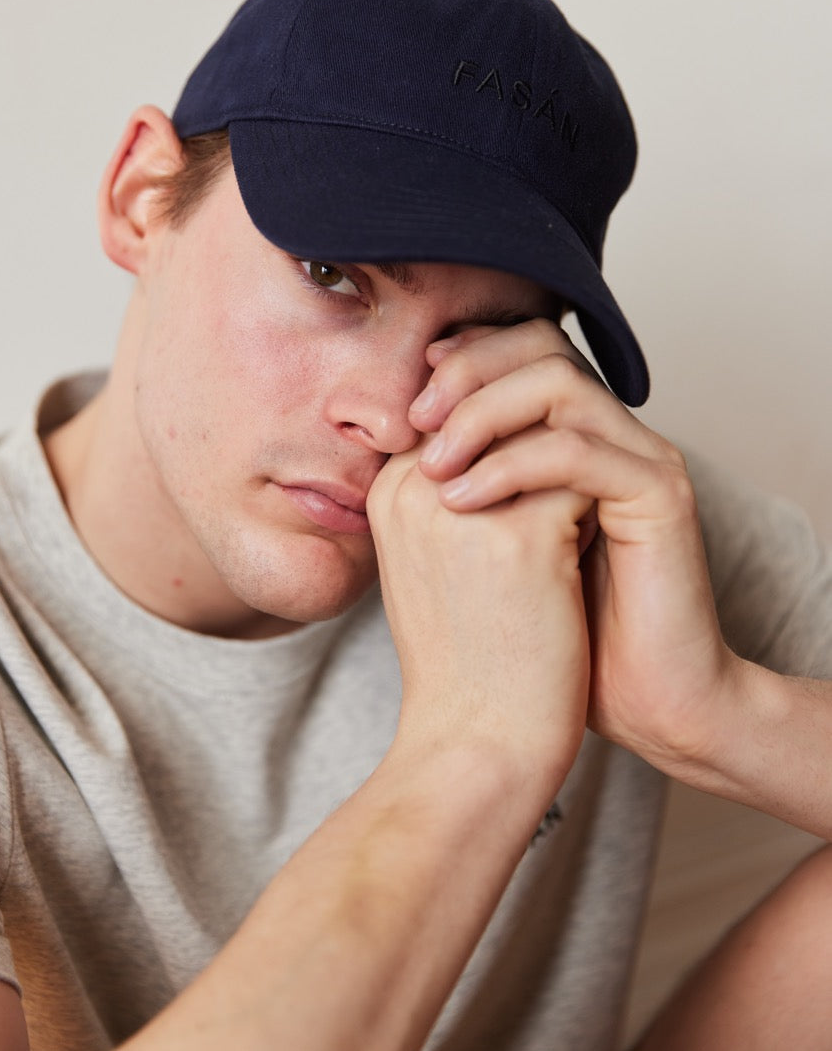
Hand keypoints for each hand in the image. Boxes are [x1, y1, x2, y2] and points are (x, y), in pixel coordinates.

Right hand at [366, 432, 591, 810]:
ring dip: (571, 475)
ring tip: (568, 535)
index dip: (513, 425)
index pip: (461, 406)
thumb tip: (511, 435)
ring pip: (550, 437)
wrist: (479, 745)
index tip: (541, 464)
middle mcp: (416, 487)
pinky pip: (581, 481)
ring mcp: (463, 507)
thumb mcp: (435, 561)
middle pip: (505, 406)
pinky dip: (594, 514)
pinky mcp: (520, 537)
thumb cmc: (466, 660)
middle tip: (565, 493)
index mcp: (389, 490)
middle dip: (548, 436)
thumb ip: (453, 492)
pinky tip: (580, 565)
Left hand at [406, 319, 735, 775]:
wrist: (628, 705)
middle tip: (415, 418)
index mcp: (574, 435)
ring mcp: (640, 457)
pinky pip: (577, 450)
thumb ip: (457, 477)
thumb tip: (390, 433)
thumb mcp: (480, 541)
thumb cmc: (543, 637)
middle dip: (468, 370)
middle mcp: (612, 433)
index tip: (404, 401)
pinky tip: (461, 500)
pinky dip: (510, 466)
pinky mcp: (660, 493)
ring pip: (559, 382)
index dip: (460, 358)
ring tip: (432, 465)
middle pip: (542, 344)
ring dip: (482, 412)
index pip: (519, 350)